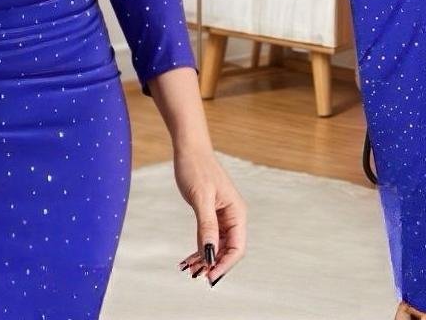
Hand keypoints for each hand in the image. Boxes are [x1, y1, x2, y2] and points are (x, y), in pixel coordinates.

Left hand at [174, 144, 246, 286]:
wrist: (189, 149)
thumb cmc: (196, 168)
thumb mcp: (200, 198)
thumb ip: (207, 226)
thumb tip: (209, 254)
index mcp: (237, 212)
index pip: (237, 248)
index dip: (224, 265)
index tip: (207, 276)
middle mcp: (234, 216)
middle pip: (228, 250)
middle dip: (213, 264)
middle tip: (193, 274)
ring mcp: (223, 215)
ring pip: (218, 246)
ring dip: (205, 259)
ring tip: (188, 269)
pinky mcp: (213, 214)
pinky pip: (210, 237)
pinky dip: (201, 248)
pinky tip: (189, 257)